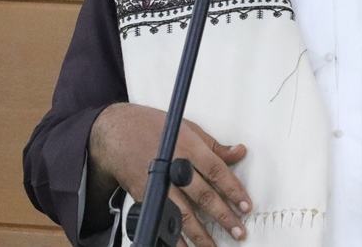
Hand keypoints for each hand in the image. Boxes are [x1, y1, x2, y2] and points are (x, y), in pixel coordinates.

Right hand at [88, 103, 251, 246]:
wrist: (116, 132)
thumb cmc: (151, 126)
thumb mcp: (188, 128)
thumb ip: (214, 145)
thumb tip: (238, 152)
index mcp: (188, 146)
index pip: (216, 172)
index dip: (234, 190)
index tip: (246, 206)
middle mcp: (174, 166)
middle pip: (203, 196)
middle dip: (223, 216)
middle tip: (238, 230)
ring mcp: (158, 184)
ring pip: (183, 214)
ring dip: (201, 234)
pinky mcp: (145, 196)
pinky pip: (163, 220)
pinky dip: (173, 237)